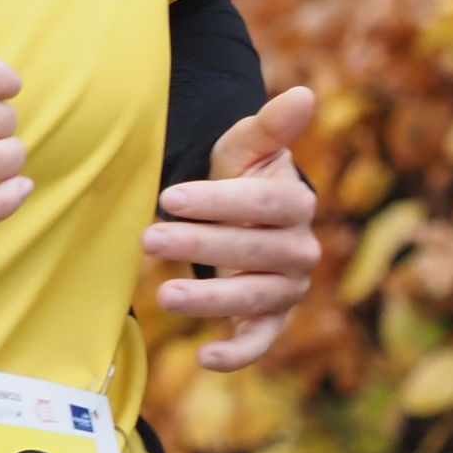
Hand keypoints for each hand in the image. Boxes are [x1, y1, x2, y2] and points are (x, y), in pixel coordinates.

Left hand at [145, 85, 319, 371]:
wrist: (243, 214)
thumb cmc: (241, 175)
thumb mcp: (247, 146)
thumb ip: (271, 126)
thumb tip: (304, 94)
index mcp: (297, 203)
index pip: (261, 204)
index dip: (217, 200)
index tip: (170, 196)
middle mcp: (300, 250)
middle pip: (251, 249)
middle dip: (198, 244)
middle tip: (148, 237)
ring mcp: (288, 288)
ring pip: (252, 296)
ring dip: (208, 299)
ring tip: (163, 294)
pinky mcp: (272, 319)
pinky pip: (261, 341)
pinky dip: (238, 353)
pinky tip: (204, 358)